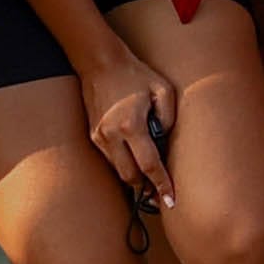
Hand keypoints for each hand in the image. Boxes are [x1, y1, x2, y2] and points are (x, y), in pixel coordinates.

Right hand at [79, 59, 178, 205]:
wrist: (101, 63)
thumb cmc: (136, 74)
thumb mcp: (163, 90)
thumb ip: (169, 119)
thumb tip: (165, 142)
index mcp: (130, 125)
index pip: (149, 165)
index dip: (162, 185)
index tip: (170, 201)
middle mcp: (111, 136)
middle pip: (131, 177)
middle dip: (147, 187)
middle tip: (161, 192)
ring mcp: (99, 137)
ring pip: (119, 171)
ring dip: (135, 176)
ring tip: (151, 176)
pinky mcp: (93, 135)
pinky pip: (111, 159)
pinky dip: (124, 164)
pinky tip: (135, 158)